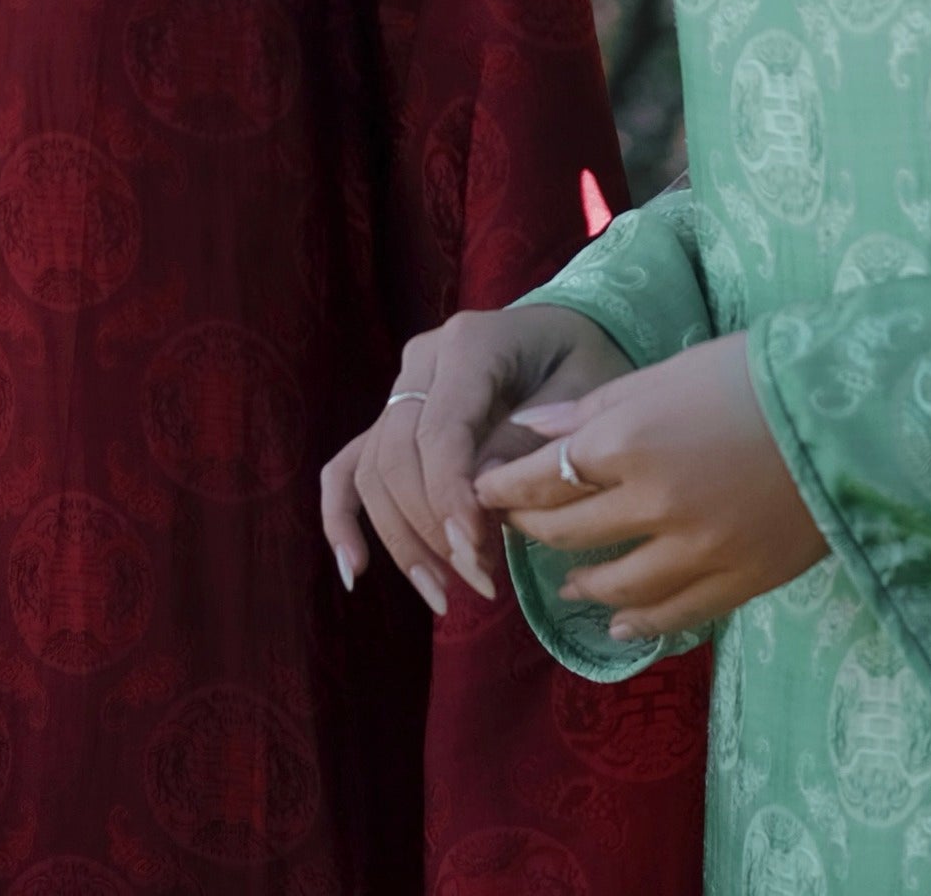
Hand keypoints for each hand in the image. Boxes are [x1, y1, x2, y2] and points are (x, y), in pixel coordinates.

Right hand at [319, 302, 633, 615]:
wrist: (569, 336)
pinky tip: (354, 572)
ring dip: (402, 540)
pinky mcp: (392, 419)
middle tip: (480, 582)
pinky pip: (349, 467)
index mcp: (470, 342)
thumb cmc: (587, 359)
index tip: (476, 552)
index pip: (439, 429)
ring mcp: (401, 388)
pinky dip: (343, 518)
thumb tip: (481, 493)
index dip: (449, 496)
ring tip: (444, 595)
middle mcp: (422, 360)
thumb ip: (530, 438)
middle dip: (432, 528)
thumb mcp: (584, 390)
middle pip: (398, 455)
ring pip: (372, 471)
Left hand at [474, 333, 827, 641]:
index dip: (505, 486)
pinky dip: (638, 622)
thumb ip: (593, 408)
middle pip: (569, 530)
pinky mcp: (738, 580)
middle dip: (532, 528)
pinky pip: (673, 614)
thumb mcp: (665, 374)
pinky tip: (620, 622)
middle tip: (516, 527)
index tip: (483, 489)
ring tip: (564, 584)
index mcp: (629, 441)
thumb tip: (529, 428)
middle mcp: (653, 503)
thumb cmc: (752, 375)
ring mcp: (697, 550)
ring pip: (615, 584)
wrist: (848, 412)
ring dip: (579, 584)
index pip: (543, 476)